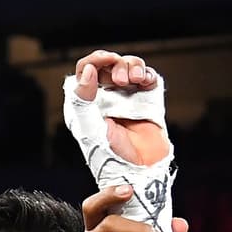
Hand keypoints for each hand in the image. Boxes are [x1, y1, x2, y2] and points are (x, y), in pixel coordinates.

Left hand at [72, 50, 169, 166]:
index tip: (105, 60)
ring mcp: (128, 96)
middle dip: (115, 63)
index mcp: (86, 101)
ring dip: (131, 66)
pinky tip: (144, 81)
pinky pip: (148, 77)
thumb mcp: (89, 129)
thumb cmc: (109, 155)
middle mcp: (106, 96)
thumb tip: (87, 71)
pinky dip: (147, 73)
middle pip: (109, 64)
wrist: (138, 171)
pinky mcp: (147, 99)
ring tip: (134, 80)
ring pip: (129, 65)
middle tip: (119, 79)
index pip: (85, 69)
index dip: (94, 60)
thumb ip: (82, 100)